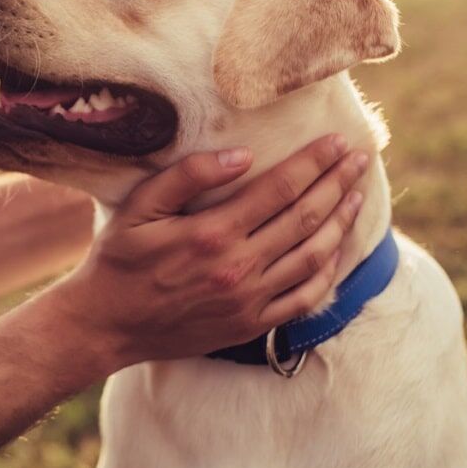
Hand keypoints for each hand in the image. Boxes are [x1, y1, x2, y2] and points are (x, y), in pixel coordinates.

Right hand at [48, 134, 368, 371]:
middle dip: (337, 184)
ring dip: (341, 222)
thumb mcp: (139, 208)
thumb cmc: (119, 260)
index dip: (314, 163)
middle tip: (360, 159)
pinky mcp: (251, 324)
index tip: (338, 142)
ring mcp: (249, 300)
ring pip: (313, 256)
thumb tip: (241, 155)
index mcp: (212, 233)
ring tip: (356, 195)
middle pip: (305, 218)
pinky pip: (304, 298)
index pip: (280, 189)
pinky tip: (337, 248)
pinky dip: (328, 271)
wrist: (106, 325)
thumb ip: (187, 176)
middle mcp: (238, 267)